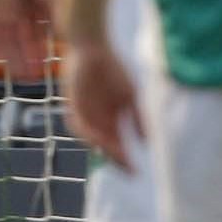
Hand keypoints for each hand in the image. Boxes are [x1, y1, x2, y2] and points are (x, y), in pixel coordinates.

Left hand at [61, 37, 144, 173]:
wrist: (93, 49)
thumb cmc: (113, 70)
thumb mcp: (130, 96)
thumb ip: (138, 118)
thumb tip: (148, 141)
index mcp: (109, 122)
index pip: (116, 146)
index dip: (125, 160)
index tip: (136, 172)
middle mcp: (96, 123)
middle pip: (104, 148)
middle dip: (116, 160)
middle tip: (128, 170)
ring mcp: (84, 116)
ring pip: (92, 140)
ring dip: (104, 149)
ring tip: (119, 157)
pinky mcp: (73, 107)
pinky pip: (80, 127)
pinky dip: (90, 135)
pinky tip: (101, 140)